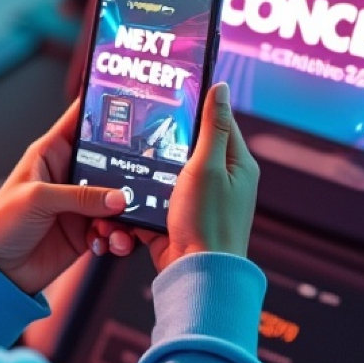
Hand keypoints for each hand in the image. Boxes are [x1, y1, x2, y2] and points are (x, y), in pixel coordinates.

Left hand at [0, 98, 138, 294]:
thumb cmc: (1, 224)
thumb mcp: (37, 199)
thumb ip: (80, 195)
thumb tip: (118, 198)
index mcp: (52, 152)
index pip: (82, 120)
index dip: (104, 108)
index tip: (133, 101)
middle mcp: (70, 174)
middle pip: (111, 162)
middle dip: (129, 172)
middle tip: (143, 181)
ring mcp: (81, 203)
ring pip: (119, 199)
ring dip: (126, 213)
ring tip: (119, 225)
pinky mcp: (86, 230)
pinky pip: (115, 228)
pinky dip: (118, 236)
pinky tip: (109, 242)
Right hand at [146, 82, 257, 269]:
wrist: (197, 275)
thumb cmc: (209, 223)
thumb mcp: (207, 166)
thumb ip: (212, 126)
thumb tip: (221, 87)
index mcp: (237, 164)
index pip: (219, 121)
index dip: (196, 106)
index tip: (171, 92)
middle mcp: (222, 181)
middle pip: (188, 147)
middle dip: (164, 142)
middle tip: (141, 128)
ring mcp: (200, 202)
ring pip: (167, 174)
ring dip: (148, 173)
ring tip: (129, 163)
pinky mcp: (180, 220)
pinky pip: (156, 200)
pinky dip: (142, 198)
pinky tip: (126, 193)